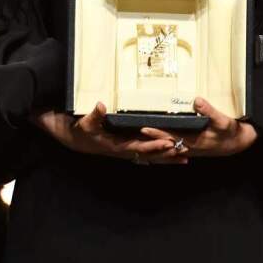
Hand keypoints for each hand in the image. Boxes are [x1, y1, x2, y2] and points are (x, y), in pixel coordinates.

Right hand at [34, 103, 188, 164]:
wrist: (76, 139)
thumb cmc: (81, 131)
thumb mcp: (85, 122)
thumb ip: (94, 115)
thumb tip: (100, 105)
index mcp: (118, 146)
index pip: (140, 147)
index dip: (155, 146)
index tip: (169, 143)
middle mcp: (125, 150)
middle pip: (150, 155)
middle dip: (168, 154)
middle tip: (186, 151)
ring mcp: (127, 150)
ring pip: (151, 156)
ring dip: (168, 157)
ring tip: (186, 157)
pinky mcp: (128, 147)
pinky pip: (147, 152)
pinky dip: (160, 153)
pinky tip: (171, 154)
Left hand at [140, 97, 255, 157]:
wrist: (238, 144)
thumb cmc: (230, 132)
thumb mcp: (223, 121)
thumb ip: (210, 111)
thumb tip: (197, 101)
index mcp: (195, 141)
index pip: (171, 137)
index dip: (157, 133)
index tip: (144, 128)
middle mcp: (190, 147)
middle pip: (166, 144)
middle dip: (151, 139)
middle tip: (136, 133)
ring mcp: (191, 149)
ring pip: (169, 147)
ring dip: (156, 143)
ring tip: (143, 137)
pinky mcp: (193, 148)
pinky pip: (175, 148)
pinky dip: (166, 146)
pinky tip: (159, 143)